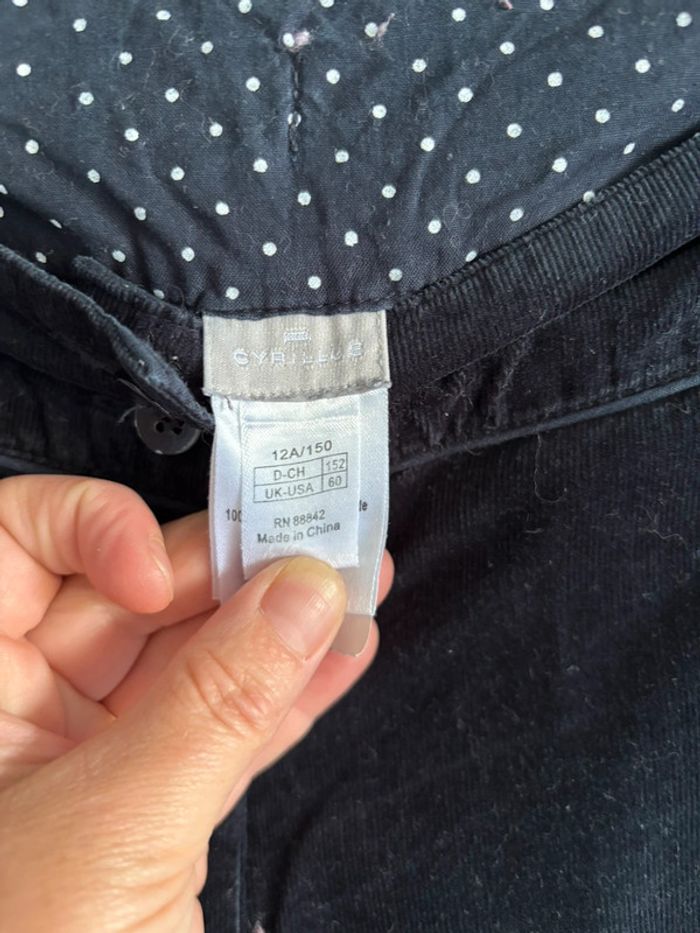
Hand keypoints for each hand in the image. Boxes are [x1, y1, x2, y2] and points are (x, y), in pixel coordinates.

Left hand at [0, 475, 392, 931]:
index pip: (14, 545)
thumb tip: (301, 596)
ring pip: (189, 660)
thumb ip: (219, 704)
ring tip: (353, 583)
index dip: (87, 525)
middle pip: (126, 594)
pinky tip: (343, 655)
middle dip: (226, 568)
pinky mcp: (150, 809)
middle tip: (314, 543)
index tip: (158, 562)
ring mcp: (86, 761)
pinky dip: (286, 695)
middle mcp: (15, 712)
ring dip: (277, 626)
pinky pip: (223, 727)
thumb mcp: (112, 833)